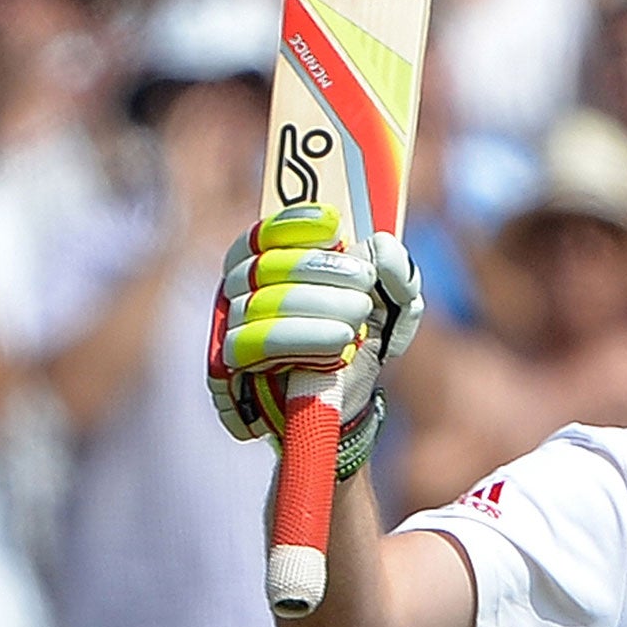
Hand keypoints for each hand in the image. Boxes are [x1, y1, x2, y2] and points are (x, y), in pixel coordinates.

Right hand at [208, 203, 422, 445]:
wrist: (348, 402)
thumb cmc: (363, 338)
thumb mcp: (394, 303)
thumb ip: (396, 270)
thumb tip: (380, 245)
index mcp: (272, 264)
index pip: (265, 234)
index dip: (294, 224)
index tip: (334, 227)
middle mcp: (241, 291)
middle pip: (265, 267)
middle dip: (319, 270)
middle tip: (363, 286)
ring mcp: (232, 328)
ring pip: (258, 305)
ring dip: (313, 308)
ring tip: (353, 326)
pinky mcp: (230, 370)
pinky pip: (250, 347)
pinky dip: (298, 340)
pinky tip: (335, 345)